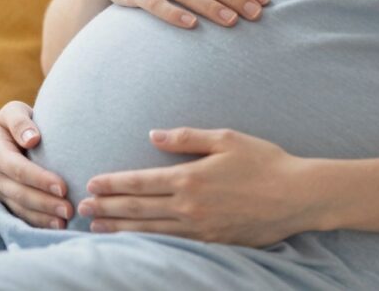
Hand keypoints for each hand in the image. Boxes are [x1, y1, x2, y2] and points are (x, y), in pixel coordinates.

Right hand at [0, 100, 73, 228]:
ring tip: (65, 223)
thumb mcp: (15, 111)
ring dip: (43, 217)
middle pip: (19, 193)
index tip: (63, 187)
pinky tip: (57, 227)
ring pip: (21, 208)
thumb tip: (31, 140)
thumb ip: (20, 121)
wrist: (16, 133)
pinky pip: (22, 216)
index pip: (17, 169)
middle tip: (70, 209)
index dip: (39, 179)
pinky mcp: (8, 202)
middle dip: (45, 203)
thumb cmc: (20, 120)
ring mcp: (0, 192)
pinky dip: (39, 223)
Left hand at [78, 128, 325, 246]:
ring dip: (120, 228)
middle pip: (138, 208)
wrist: (296, 196)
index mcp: (190, 178)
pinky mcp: (211, 243)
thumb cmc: (265, 162)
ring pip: (149, 230)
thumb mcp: (227, 138)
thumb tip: (152, 136)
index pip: (141, 182)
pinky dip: (147, 242)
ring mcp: (199, 229)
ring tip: (97, 226)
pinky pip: (171, 244)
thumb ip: (187, 138)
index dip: (114, 183)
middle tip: (82, 207)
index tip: (93, 182)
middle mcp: (189, 206)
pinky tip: (135, 241)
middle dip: (108, 207)